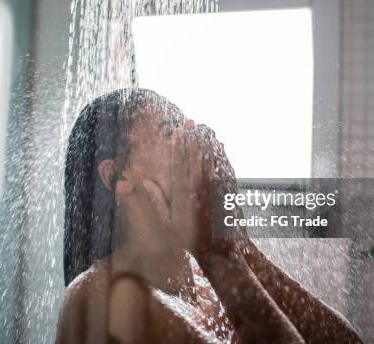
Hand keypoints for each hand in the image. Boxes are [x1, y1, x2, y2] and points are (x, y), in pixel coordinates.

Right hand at [142, 121, 246, 257]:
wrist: (221, 251)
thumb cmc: (190, 240)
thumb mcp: (167, 224)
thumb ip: (156, 201)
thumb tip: (144, 181)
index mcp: (184, 195)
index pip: (179, 165)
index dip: (177, 146)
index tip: (175, 132)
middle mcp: (200, 189)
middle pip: (196, 158)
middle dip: (192, 138)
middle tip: (189, 122)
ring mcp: (216, 189)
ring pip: (211, 160)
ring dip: (207, 142)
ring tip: (203, 126)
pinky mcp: (228, 192)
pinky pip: (224, 168)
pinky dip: (220, 154)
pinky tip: (219, 144)